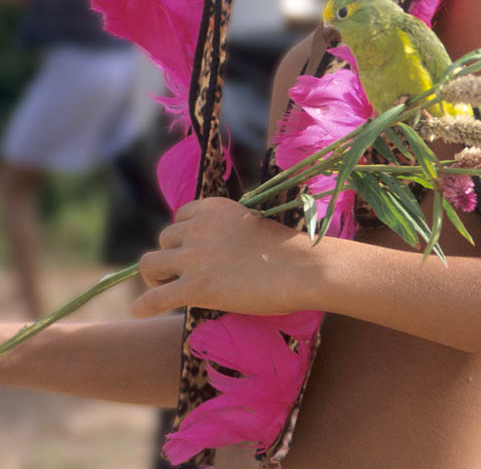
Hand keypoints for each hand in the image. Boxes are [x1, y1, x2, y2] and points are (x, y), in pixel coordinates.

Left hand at [133, 197, 316, 318]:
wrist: (300, 268)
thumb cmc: (286, 251)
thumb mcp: (250, 225)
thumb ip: (228, 232)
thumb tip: (219, 252)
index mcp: (213, 208)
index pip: (181, 216)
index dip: (183, 235)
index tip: (191, 250)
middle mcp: (198, 227)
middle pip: (164, 239)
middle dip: (170, 256)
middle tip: (179, 274)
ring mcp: (194, 257)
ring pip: (149, 264)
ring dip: (154, 277)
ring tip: (161, 289)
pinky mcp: (195, 287)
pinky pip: (155, 297)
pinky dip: (145, 305)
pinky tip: (140, 312)